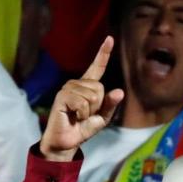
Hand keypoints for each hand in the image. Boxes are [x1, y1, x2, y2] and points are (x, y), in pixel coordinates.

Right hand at [40, 37, 124, 161]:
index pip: (97, 67)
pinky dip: (82, 114)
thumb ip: (110, 105)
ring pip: (92, 96)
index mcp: (87, 86)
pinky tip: (73, 116)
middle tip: (84, 115)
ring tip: (78, 116)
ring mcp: (68, 88)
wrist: (66, 143)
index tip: (110, 38)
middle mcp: (77, 84)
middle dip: (97, 106)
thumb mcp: (101, 118)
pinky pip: (82, 102)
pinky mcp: (62, 96)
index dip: (103, 53)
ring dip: (89, 111)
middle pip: (100, 88)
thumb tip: (120, 91)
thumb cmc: (82, 129)